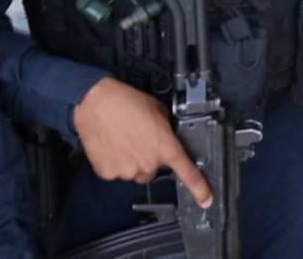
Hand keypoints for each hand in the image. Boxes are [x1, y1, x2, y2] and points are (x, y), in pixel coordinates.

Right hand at [72, 77, 211, 207]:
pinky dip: (115, 162)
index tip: (205, 199)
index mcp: (165, 147)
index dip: (199, 188)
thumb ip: (167, 131)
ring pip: (134, 172)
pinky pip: (116, 172)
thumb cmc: (127, 103)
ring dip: (132, 160)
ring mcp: (127, 170)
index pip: (187, 172)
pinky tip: (113, 145)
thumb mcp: (160, 112)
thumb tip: (166, 138)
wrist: (97, 103)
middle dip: (150, 158)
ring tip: (124, 139)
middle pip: (154, 170)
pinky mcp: (108, 173)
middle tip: (140, 139)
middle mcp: (148, 163)